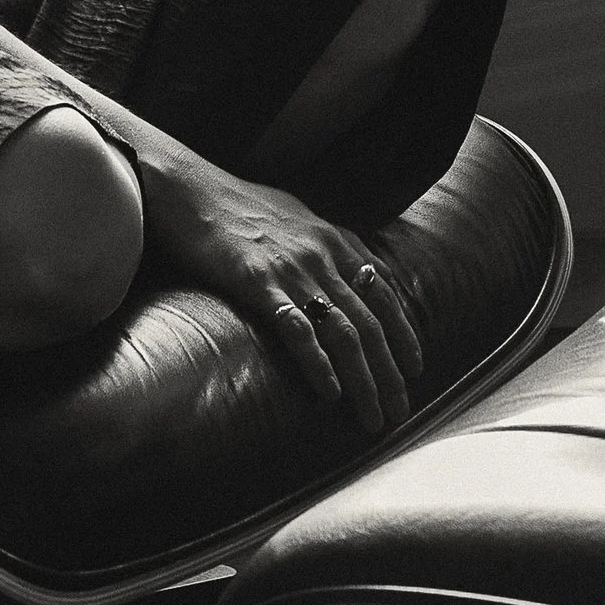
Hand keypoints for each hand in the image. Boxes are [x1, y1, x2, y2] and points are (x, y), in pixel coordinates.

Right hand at [140, 155, 422, 436]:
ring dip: (363, 381)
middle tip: (399, 413)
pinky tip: (330, 393)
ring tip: (372, 417)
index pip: (385, 296)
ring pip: (343, 334)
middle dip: (390, 374)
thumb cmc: (238, 205)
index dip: (403, 336)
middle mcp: (323, 255)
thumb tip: (351, 272)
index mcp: (335, 240)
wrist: (190, 187)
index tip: (414, 370)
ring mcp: (293, 269)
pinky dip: (318, 364)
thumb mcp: (297, 218)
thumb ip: (327, 247)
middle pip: (370, 324)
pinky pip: (297, 329)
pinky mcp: (258, 282)